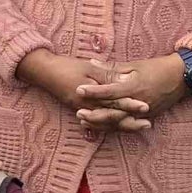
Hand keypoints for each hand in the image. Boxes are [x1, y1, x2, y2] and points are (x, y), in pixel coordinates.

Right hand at [18, 50, 148, 132]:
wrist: (43, 71)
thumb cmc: (65, 66)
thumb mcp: (88, 68)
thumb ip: (106, 76)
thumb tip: (125, 81)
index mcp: (89, 94)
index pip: (113, 101)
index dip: (130, 104)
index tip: (145, 106)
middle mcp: (86, 106)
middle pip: (111, 117)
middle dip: (130, 121)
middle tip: (148, 123)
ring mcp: (82, 109)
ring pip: (105, 122)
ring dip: (123, 125)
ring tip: (139, 126)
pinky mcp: (79, 109)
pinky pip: (97, 121)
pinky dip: (110, 124)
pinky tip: (121, 125)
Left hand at [75, 55, 188, 130]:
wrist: (182, 77)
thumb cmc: (158, 68)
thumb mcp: (135, 65)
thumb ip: (112, 67)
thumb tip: (92, 62)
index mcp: (134, 87)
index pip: (110, 91)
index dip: (93, 91)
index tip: (78, 89)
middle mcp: (138, 103)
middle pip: (112, 112)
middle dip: (94, 113)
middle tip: (78, 111)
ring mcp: (143, 112)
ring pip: (118, 122)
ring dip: (100, 123)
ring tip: (84, 122)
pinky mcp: (147, 117)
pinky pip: (127, 125)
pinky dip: (113, 127)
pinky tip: (100, 127)